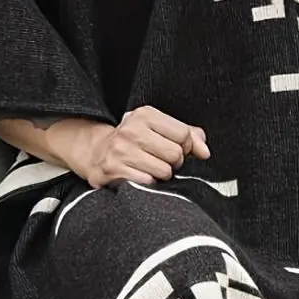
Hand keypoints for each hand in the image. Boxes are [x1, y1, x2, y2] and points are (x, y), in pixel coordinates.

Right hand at [47, 106, 209, 187]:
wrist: (95, 152)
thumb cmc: (133, 141)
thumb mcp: (158, 128)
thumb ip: (187, 135)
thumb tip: (204, 150)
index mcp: (145, 115)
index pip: (184, 134)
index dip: (187, 147)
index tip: (178, 149)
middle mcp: (131, 130)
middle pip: (176, 154)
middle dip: (173, 163)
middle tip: (160, 160)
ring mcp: (120, 150)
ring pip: (164, 171)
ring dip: (161, 175)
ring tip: (149, 168)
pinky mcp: (113, 170)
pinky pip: (147, 182)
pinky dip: (147, 183)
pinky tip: (138, 175)